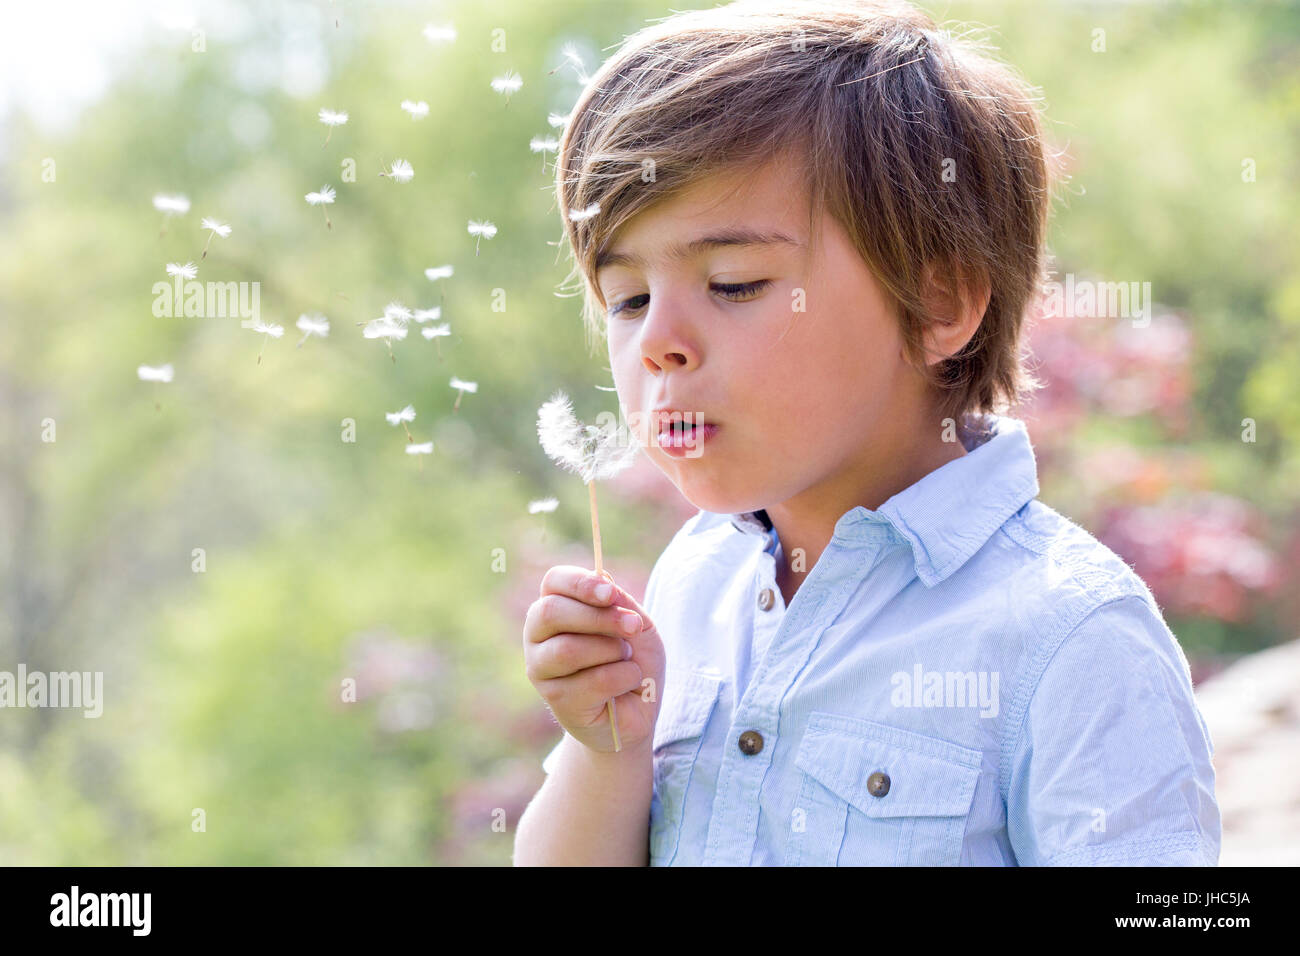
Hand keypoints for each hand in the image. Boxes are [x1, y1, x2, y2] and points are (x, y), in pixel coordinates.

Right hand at [523, 565, 665, 753]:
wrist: (639, 709)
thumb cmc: (632, 660)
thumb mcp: (637, 624)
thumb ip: (620, 603)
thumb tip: (603, 582)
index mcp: (555, 607)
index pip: (554, 582)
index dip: (581, 583)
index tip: (610, 594)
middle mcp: (537, 636)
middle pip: (552, 612)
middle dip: (600, 618)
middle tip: (634, 627)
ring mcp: (541, 669)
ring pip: (569, 650)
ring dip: (612, 651)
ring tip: (626, 660)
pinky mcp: (556, 700)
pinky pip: (593, 681)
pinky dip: (623, 677)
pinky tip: (627, 684)